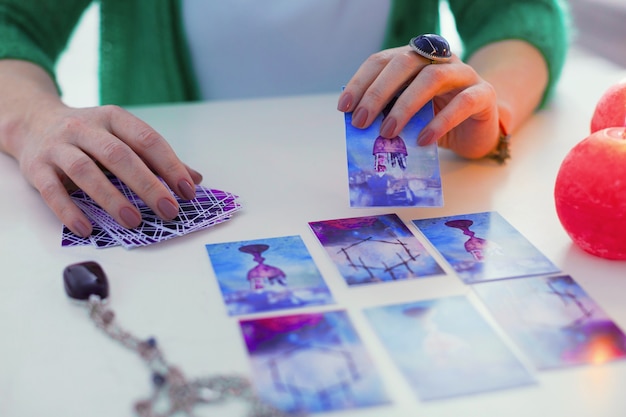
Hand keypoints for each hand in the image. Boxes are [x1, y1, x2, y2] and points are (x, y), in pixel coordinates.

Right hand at [15, 99, 201, 236]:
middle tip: (169, 210)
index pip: (147, 139)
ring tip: (133, 221)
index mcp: (113, 118)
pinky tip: (87, 229)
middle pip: (119, 155)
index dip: (170, 166)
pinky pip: (52, 191)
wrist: (33, 123)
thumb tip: (194, 179)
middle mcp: (85, 128)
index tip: (187, 191)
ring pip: (85, 171)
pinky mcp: (36, 167)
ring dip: (111, 198)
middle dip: (147, 185)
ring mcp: (58, 146)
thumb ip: (156, 158)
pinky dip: (69, 211)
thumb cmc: (90, 136)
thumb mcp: (123, 138)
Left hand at [337, 45, 499, 158]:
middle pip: (405, 63)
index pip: (382, 60)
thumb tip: (356, 123)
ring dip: (405, 106)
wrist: (475, 132)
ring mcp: (464, 74)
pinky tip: (422, 139)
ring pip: (432, 78)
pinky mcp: (484, 95)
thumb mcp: (406, 116)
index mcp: (416, 58)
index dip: (361, 82)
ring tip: (388, 132)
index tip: (344, 107)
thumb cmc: (435, 122)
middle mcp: (439, 59)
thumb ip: (386, 112)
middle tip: (361, 121)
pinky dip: (440, 122)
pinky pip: (463, 103)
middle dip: (378, 92)